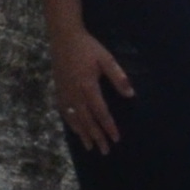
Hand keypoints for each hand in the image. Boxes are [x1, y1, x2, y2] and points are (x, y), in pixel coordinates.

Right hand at [50, 28, 133, 153]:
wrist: (63, 38)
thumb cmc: (88, 48)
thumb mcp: (106, 58)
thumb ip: (118, 77)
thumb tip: (130, 94)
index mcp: (88, 86)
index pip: (101, 112)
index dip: (108, 127)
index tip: (116, 139)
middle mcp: (75, 94)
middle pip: (87, 121)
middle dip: (97, 136)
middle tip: (105, 150)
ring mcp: (65, 94)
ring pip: (75, 120)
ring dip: (83, 134)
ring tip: (90, 147)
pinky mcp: (59, 92)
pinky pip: (65, 113)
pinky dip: (71, 125)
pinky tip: (76, 131)